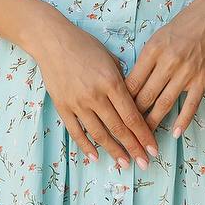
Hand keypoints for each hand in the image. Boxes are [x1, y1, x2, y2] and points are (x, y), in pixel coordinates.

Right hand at [33, 21, 160, 168]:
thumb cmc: (84, 45)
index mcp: (111, 82)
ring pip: (99, 134)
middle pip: (118, 129)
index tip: (153, 149)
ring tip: (124, 164)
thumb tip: (132, 100)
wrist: (52, 41)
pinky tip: (95, 157)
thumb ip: (122, 80)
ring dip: (113, 151)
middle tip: (144, 163)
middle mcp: (96, 96)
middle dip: (133, 148)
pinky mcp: (63, 107)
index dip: (144, 135)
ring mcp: (78, 103)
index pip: (132, 116)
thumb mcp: (110, 58)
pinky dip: (86, 145)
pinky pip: (76, 131)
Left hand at [123, 0, 204, 140]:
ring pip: (165, 104)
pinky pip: (191, 105)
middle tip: (126, 132)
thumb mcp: (156, 38)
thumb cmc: (180, 28)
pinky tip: (176, 133)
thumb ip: (145, 61)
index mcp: (152, 51)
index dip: (122, 102)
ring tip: (144, 139)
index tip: (115, 115)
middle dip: (134, 117)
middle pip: (145, 96)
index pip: (132, 83)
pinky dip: (183, 120)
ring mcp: (186, 73)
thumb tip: (130, 86)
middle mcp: (168, 63)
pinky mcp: (203, 80)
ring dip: (153, 123)